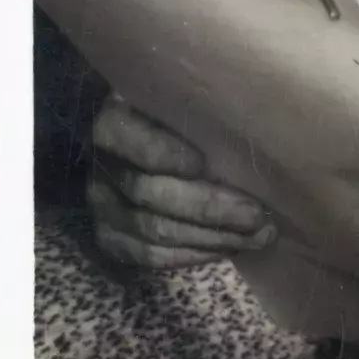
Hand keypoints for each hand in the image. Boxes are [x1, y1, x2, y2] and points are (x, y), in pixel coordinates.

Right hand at [87, 94, 276, 271]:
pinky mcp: (111, 237)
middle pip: (149, 193)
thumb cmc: (176, 119)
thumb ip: (196, 106)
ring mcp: (102, 206)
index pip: (126, 137)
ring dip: (211, 236)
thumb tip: (247, 106)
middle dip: (208, 207)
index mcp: (112, 123)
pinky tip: (229, 248)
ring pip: (154, 230)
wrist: (140, 148)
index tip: (201, 162)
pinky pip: (149, 256)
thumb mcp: (178, 103)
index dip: (161, 152)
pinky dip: (193, 254)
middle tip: (256, 215)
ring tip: (257, 236)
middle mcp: (100, 167)